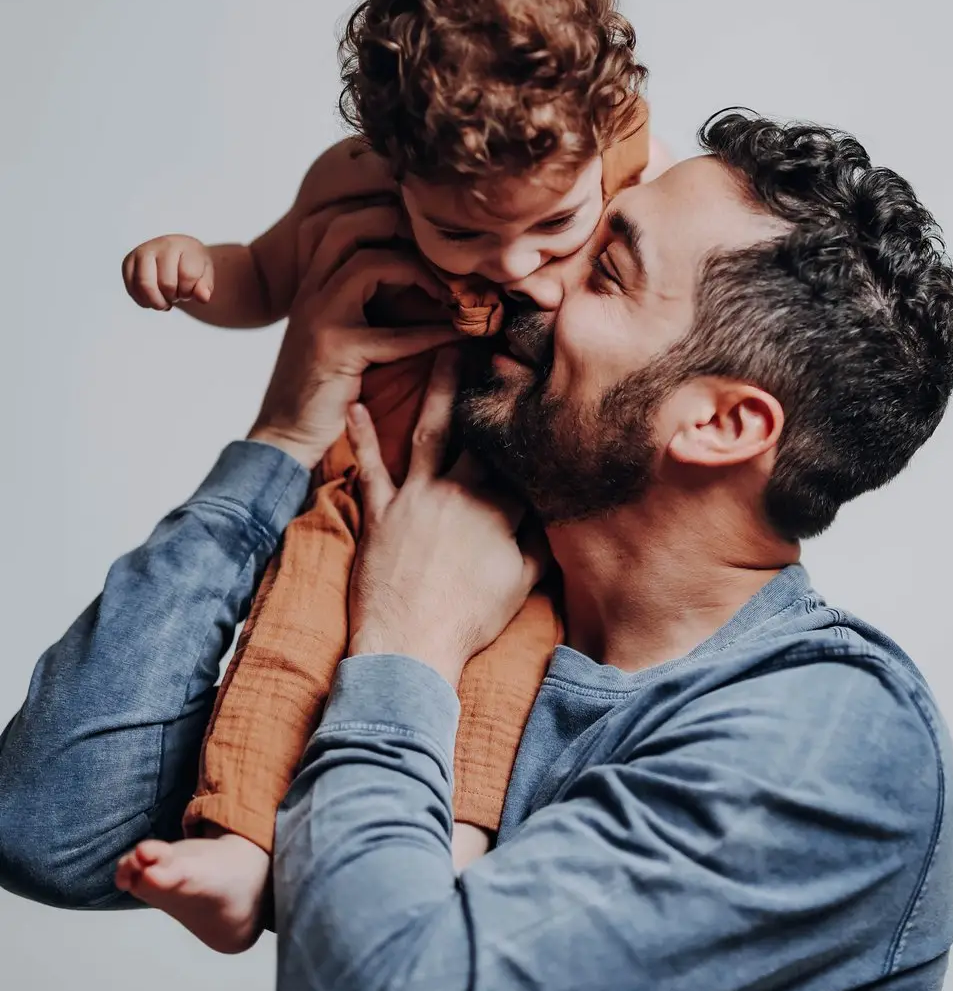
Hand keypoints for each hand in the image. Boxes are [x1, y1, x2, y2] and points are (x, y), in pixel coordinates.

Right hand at [123, 234, 213, 309]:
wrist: (176, 254)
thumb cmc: (191, 264)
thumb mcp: (205, 274)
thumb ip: (205, 286)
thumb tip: (203, 297)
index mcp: (182, 245)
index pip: (188, 275)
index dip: (190, 291)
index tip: (191, 288)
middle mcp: (160, 244)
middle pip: (166, 284)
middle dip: (174, 297)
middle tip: (178, 295)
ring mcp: (141, 252)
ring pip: (145, 286)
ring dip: (158, 302)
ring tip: (165, 301)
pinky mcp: (128, 263)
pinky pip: (132, 290)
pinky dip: (144, 301)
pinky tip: (154, 298)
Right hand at [248, 206, 457, 470]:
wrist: (285, 437)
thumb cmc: (321, 389)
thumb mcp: (336, 334)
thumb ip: (360, 304)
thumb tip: (420, 284)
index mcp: (310, 285)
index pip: (335, 222)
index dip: (379, 213)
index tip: (424, 229)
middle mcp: (310, 292)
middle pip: (348, 225)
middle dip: (399, 223)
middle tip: (442, 245)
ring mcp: (319, 318)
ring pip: (371, 263)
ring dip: (421, 271)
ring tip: (453, 289)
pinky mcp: (336, 351)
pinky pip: (394, 333)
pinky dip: (433, 333)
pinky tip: (458, 336)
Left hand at [346, 348, 548, 688]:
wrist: (409, 647)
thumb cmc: (468, 622)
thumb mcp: (520, 585)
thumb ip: (540, 546)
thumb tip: (560, 519)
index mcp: (500, 509)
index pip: (520, 456)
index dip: (531, 422)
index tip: (540, 387)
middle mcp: (461, 493)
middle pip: (480, 429)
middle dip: (491, 386)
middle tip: (497, 344)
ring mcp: (419, 498)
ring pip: (431, 430)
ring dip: (439, 389)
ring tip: (444, 350)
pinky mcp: (381, 512)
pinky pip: (370, 466)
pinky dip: (362, 435)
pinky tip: (354, 405)